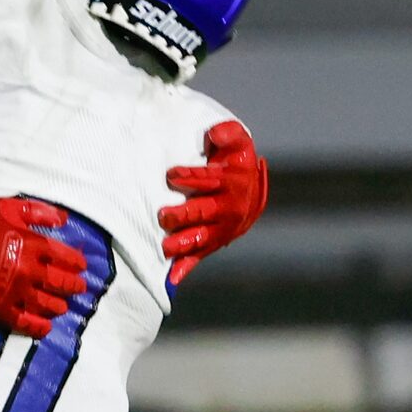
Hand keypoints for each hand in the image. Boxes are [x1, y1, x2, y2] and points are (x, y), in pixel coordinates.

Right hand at [0, 196, 87, 337]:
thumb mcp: (5, 207)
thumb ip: (38, 212)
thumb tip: (65, 220)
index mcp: (32, 245)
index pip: (65, 257)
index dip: (76, 262)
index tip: (81, 266)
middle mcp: (28, 271)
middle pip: (60, 283)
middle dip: (73, 286)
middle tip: (79, 288)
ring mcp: (14, 293)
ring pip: (46, 305)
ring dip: (59, 305)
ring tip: (62, 306)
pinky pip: (24, 323)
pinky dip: (38, 327)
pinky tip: (45, 327)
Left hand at [160, 119, 269, 286]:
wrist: (247, 187)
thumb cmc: (233, 159)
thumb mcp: (234, 140)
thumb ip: (227, 133)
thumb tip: (216, 133)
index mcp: (232, 182)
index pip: (211, 180)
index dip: (192, 177)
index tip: (172, 174)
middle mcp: (229, 207)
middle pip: (206, 212)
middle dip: (185, 214)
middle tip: (164, 215)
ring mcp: (221, 228)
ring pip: (203, 238)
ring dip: (184, 243)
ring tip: (166, 247)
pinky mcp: (212, 242)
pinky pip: (199, 256)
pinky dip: (186, 267)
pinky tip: (171, 278)